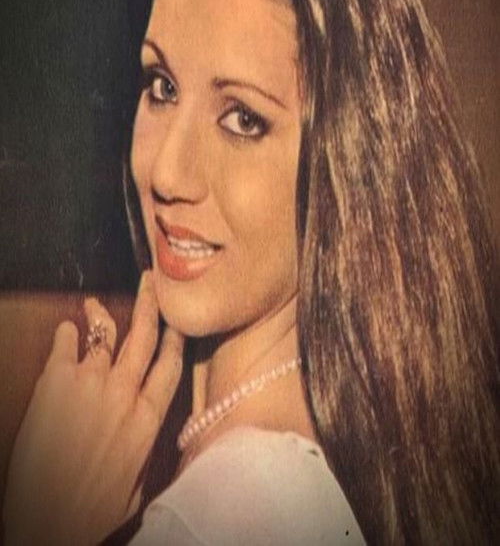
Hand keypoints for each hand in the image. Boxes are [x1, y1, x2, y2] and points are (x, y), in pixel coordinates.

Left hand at [2, 271, 183, 545]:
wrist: (48, 519)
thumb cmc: (90, 513)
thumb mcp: (134, 487)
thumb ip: (143, 452)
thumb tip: (145, 436)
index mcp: (148, 418)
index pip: (170, 365)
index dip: (175, 338)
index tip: (178, 320)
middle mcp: (125, 392)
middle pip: (145, 336)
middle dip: (151, 303)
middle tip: (151, 281)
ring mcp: (91, 381)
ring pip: (106, 333)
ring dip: (101, 314)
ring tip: (94, 305)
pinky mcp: (57, 380)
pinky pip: (66, 341)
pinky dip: (68, 331)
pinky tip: (67, 329)